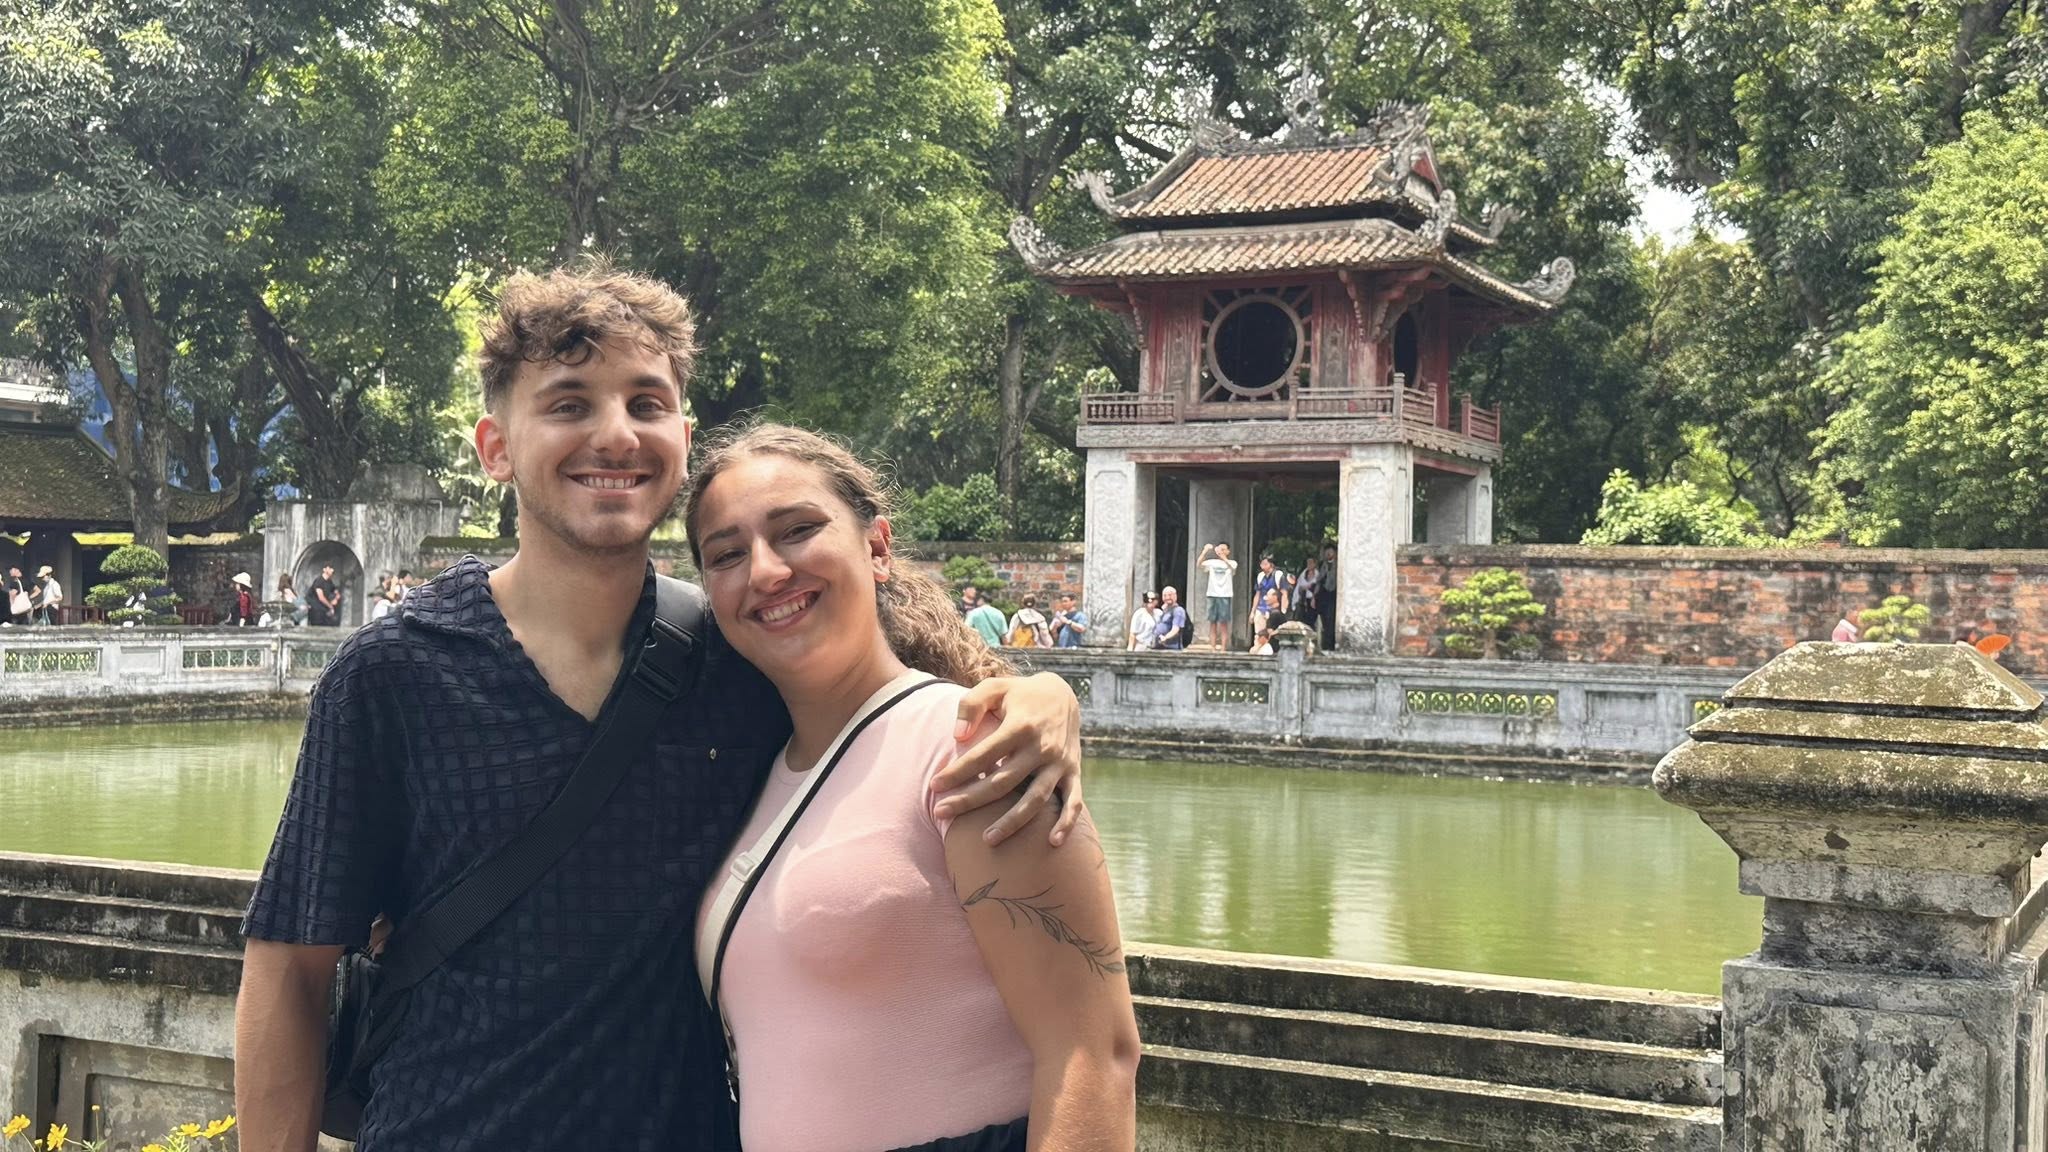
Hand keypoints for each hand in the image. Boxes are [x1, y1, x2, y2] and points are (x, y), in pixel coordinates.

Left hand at [930, 672, 1084, 845]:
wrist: (1063, 695)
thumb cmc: (1019, 695)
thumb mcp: (995, 688)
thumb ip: (972, 705)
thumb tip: (958, 736)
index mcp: (1020, 726)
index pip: (983, 755)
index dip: (957, 771)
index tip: (934, 786)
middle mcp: (1041, 747)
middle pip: (1002, 782)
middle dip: (970, 800)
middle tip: (941, 813)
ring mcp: (1059, 763)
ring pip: (1035, 800)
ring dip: (1012, 822)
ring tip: (987, 840)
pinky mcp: (1073, 772)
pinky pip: (1074, 801)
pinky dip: (1066, 823)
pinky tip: (1052, 843)